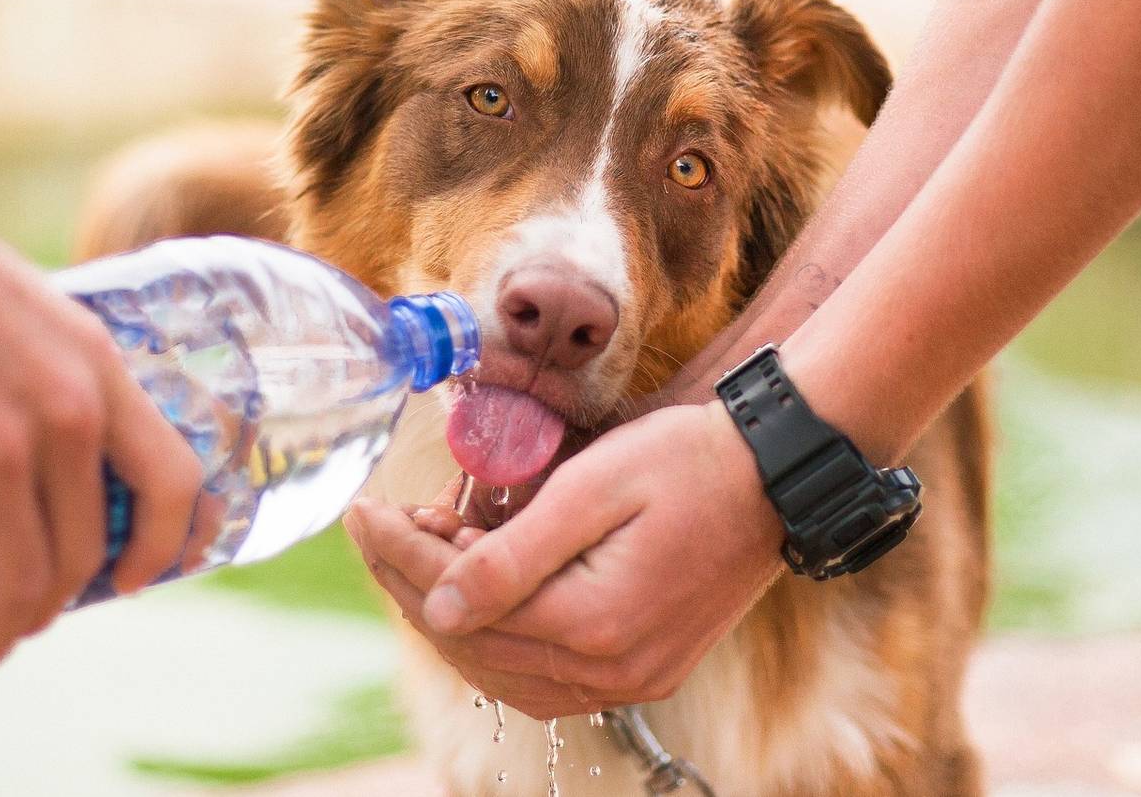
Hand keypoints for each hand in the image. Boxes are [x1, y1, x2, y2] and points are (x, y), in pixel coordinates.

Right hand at [0, 172, 204, 691]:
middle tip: (17, 626)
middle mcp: (62, 418)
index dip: (166, 548)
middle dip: (53, 609)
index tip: (136, 583)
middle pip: (85, 556)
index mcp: (101, 374)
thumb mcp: (38, 319)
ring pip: (16, 587)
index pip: (174, 484)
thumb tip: (50, 463)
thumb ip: (57, 389)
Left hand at [346, 401, 782, 718]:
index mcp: (595, 624)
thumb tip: (436, 606)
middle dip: (414, 583)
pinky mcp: (646, 669)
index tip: (363, 511)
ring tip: (426, 550)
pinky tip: (479, 594)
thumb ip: (512, 555)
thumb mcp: (594, 488)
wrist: (777, 475)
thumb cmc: (689, 461)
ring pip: (505, 672)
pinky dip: (500, 640)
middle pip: (476, 645)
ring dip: (452, 616)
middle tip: (384, 525)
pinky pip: (546, 677)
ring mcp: (633, 679)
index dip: (401, 556)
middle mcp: (613, 670)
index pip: (462, 603)